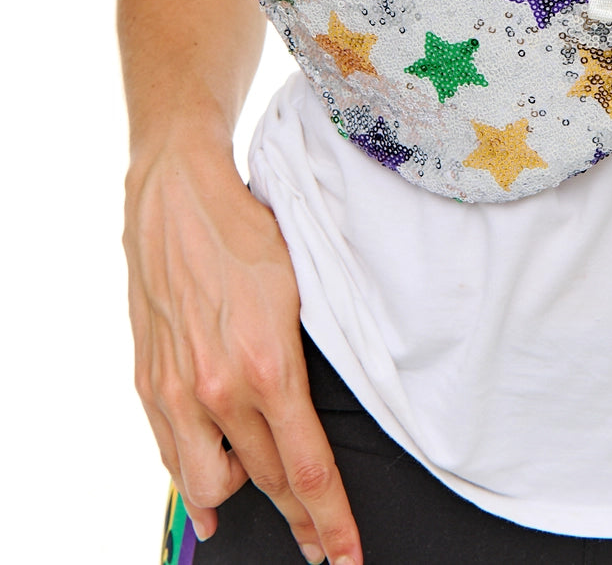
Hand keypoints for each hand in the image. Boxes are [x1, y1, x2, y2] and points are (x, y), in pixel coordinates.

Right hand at [123, 140, 362, 564]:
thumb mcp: (301, 289)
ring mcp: (177, 392)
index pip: (307, 468)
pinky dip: (195, 480)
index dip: (332, 520)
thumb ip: (307, 356)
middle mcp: (218, 391)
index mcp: (268, 367)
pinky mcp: (149, 383)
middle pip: (268, 484)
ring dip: (244, 499)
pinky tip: (211, 495)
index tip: (348, 554)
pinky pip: (172, 456)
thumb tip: (321, 401)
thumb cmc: (249, 232)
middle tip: (324, 548)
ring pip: (212, 485)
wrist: (179, 196)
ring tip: (269, 499)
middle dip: (302, 523)